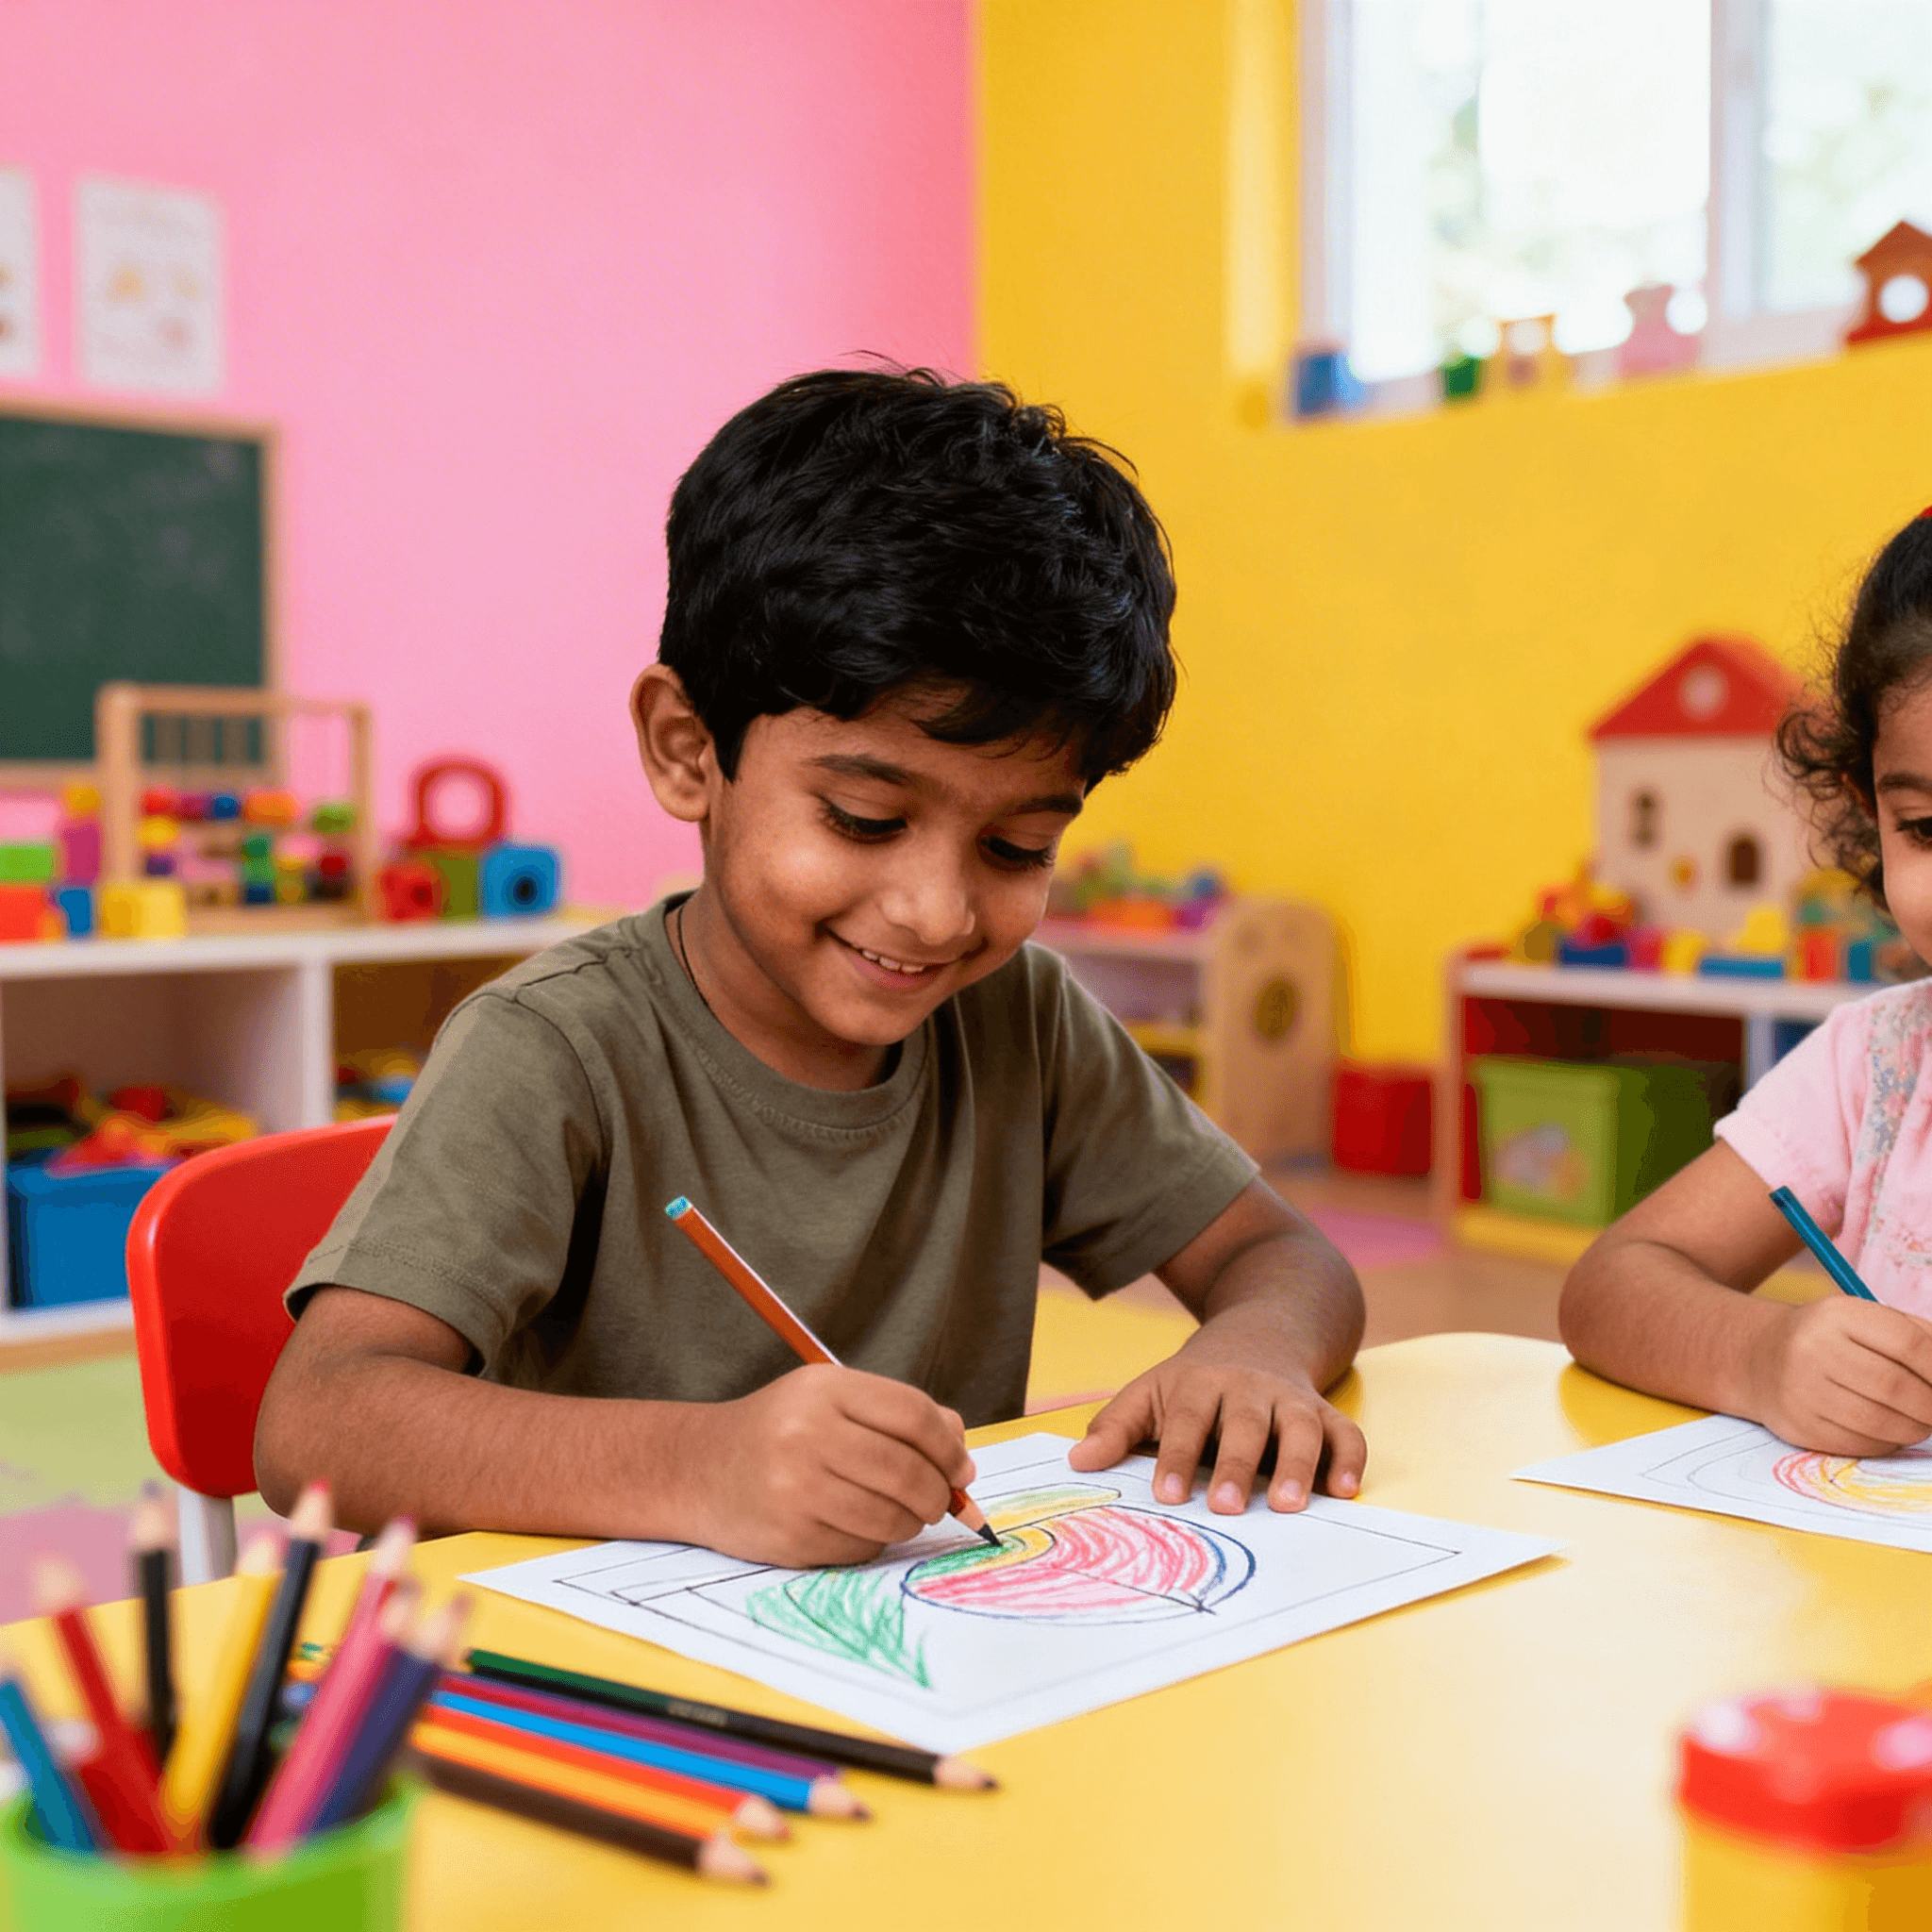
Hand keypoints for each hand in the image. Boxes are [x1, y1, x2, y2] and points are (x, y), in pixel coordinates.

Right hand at [677, 1363, 975, 1567]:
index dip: (948, 1447)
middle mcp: (807, 1435)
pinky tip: (855, 1525)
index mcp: (825, 1390)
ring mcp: (795, 1489)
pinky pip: (861, 1547)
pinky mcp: (790, 1537)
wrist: (700, 1468)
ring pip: (890, 1516)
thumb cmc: (780, 1431)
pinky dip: (873, 1542)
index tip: (960, 1469)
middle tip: (940, 1500)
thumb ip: (898, 1416)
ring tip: (899, 1512)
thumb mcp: (831, 1400)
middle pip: (907, 1470)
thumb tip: (962, 1457)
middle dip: (937, 1493)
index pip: (913, 1415)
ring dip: (909, 1521)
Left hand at [1066, 1330, 1365, 1513]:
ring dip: (1299, 1464)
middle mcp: (1249, 1389)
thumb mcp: (1151, 1391)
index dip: (1177, 1457)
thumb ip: (1116, 1427)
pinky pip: (1345, 1431)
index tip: (1167, 1495)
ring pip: (1300, 1426)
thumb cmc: (1195, 1382)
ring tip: (1290, 1505)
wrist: (1259, 1334)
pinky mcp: (1325, 1411)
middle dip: (1237, 1465)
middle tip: (1227, 1507)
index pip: (1187, 1420)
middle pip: (1245, 1424)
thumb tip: (1078, 1462)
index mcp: (1200, 1383)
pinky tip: (1344, 1490)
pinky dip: (1350, 1458)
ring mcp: (1290, 1399)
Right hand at [1742, 1297, 1931, 1454]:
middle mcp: (1812, 1349)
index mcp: (1837, 1315)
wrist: (1757, 1358)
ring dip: (1915, 1428)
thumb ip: (1916, 1337)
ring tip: (1920, 1421)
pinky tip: (1887, 1430)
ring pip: (1881, 1423)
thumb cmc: (1828, 1339)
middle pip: (1897, 1388)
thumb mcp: (1863, 1321)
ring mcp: (1801, 1389)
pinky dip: (1887, 1442)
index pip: (1910, 1344)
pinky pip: (1860, 1444)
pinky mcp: (1798, 1424)